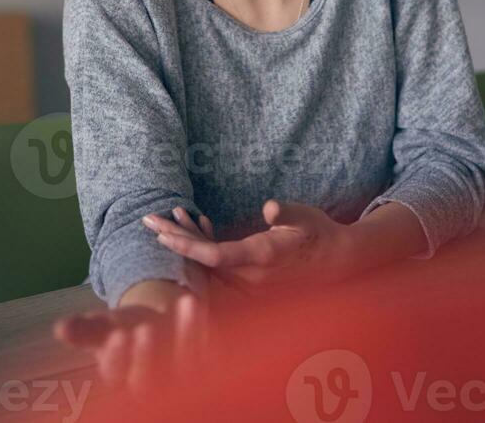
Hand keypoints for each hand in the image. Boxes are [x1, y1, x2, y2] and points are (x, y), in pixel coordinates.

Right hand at [52, 287, 210, 397]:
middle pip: (149, 378)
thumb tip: (60, 328)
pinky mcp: (204, 367)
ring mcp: (181, 380)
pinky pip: (203, 348)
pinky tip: (192, 302)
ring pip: (182, 363)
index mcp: (122, 382)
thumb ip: (86, 330)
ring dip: (183, 334)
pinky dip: (199, 325)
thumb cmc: (126, 329)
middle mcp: (152, 388)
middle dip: (147, 353)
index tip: (116, 335)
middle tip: (144, 328)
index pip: (117, 376)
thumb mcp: (105, 328)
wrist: (158, 323)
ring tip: (180, 303)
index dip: (117, 358)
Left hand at [145, 200, 353, 295]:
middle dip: (174, 241)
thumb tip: (269, 208)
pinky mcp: (248, 273)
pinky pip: (218, 261)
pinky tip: (196, 221)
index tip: (164, 235)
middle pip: (201, 260)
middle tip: (148, 219)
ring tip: (167, 215)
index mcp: (260, 258)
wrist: (336, 261)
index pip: (215, 257)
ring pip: (207, 261)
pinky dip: (203, 242)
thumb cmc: (320, 235)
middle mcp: (249, 273)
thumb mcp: (306, 218)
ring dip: (186, 239)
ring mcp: (247, 277)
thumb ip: (286, 213)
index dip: (188, 247)